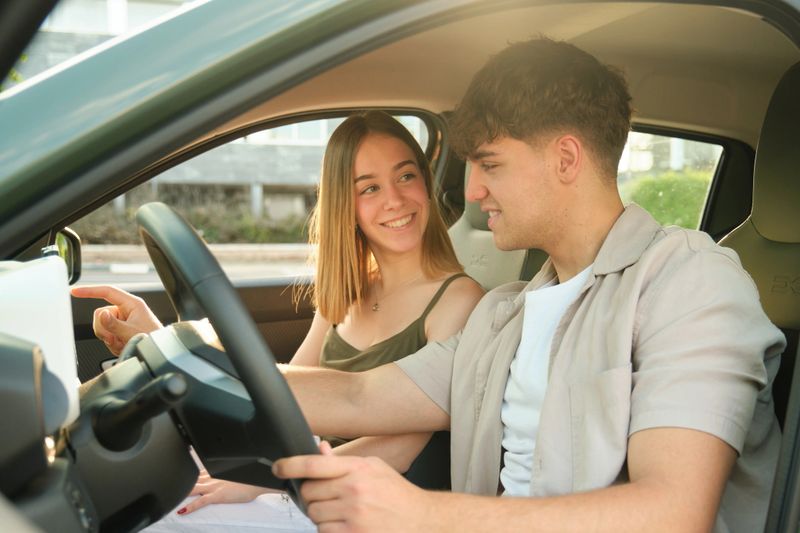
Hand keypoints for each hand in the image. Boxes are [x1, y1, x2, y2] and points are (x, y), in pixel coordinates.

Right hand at [70, 285, 162, 354]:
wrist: (160, 353)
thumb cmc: (154, 339)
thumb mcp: (132, 332)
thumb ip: (114, 325)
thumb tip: (101, 314)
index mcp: (132, 304)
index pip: (107, 292)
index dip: (90, 291)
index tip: (75, 291)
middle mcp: (126, 310)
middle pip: (100, 314)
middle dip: (104, 329)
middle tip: (113, 339)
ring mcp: (123, 320)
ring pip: (102, 326)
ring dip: (108, 338)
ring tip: (121, 344)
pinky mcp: (121, 330)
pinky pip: (106, 335)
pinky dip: (112, 343)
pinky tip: (122, 346)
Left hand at [176, 469, 274, 514]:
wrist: (257, 480)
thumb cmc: (248, 477)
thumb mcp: (233, 471)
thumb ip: (223, 473)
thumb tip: (221, 476)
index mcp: (216, 470)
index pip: (197, 471)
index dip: (186, 475)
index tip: (177, 476)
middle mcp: (212, 476)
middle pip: (191, 479)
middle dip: (180, 483)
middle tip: (167, 488)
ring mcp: (214, 486)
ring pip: (192, 489)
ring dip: (181, 494)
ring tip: (170, 500)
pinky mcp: (217, 495)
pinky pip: (200, 502)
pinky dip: (190, 507)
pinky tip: (182, 511)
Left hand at [273, 441, 435, 531]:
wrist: (421, 521)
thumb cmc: (397, 494)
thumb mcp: (374, 468)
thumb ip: (344, 462)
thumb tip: (320, 451)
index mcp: (358, 469)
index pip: (313, 464)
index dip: (289, 465)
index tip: (278, 467)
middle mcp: (354, 491)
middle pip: (309, 492)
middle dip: (313, 495)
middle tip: (328, 496)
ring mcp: (353, 516)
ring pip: (314, 514)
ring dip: (321, 514)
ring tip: (341, 511)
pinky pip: (323, 532)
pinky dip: (329, 529)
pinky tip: (346, 523)